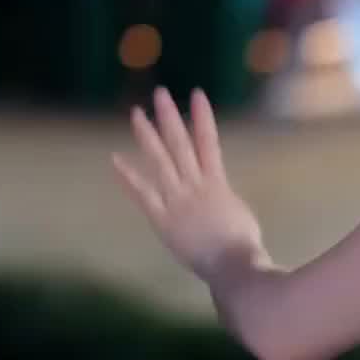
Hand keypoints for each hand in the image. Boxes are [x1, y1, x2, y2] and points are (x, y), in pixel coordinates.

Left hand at [112, 88, 267, 284]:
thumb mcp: (241, 217)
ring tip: (137, 113)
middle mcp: (196, 185)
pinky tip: (115, 159)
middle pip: (181, 144)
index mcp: (218, 184)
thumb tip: (220, 198)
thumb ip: (226, 202)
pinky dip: (128, 176)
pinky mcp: (163, 219)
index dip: (202, 117)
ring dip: (148, 136)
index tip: (196, 94)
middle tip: (160, 93)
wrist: (233, 266)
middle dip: (170, 117)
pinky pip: (143, 194)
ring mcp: (177, 200)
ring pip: (160, 161)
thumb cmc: (245, 248)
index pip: (210, 142)